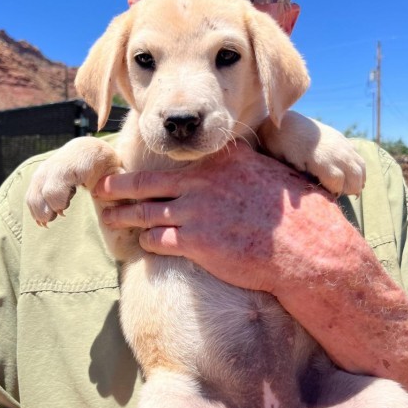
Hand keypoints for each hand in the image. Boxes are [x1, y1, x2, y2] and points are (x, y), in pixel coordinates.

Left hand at [96, 142, 358, 295]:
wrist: (305, 248)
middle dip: (121, 185)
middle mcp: (204, 182)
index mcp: (222, 162)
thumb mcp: (271, 175)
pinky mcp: (196, 242)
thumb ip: (243, 166)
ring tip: (108, 217)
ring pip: (146, 212)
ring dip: (124, 216)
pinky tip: (144, 244)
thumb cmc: (295, 214)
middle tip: (102, 187)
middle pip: (150, 182)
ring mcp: (197, 211)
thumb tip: (235, 160)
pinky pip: (159, 240)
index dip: (153, 164)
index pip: (178, 158)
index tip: (136, 166)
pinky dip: (148, 242)